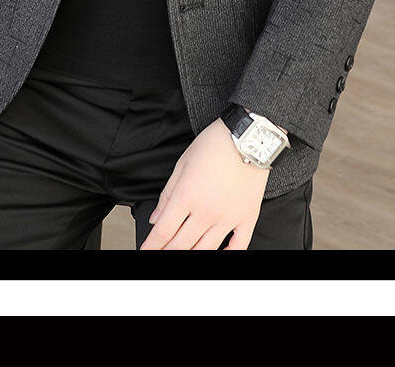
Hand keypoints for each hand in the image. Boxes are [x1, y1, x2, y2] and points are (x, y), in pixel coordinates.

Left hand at [140, 118, 268, 250]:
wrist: (247, 137)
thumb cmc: (215, 145)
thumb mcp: (183, 164)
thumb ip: (167, 194)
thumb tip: (156, 218)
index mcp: (187, 196)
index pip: (163, 231)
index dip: (151, 245)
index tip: (146, 251)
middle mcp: (206, 212)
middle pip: (181, 244)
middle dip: (166, 253)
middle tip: (160, 255)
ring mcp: (228, 218)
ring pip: (206, 249)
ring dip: (191, 256)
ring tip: (183, 256)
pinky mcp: (247, 217)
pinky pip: (239, 245)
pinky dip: (228, 254)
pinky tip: (220, 254)